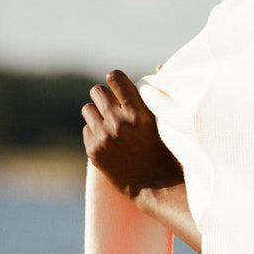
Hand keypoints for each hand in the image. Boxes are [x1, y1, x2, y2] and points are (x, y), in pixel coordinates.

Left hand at [82, 69, 182, 199]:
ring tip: (111, 123)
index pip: (115, 78)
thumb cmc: (167, 151)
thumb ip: (159, 92)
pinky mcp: (94, 151)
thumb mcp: (167, 120)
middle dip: (104, 95)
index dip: (115, 79)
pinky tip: (110, 141)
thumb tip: (157, 66)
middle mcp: (119, 123)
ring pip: (88, 109)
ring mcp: (104, 137)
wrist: (156, 187)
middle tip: (112, 104)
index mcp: (139, 112)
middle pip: (97, 91)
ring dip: (98, 113)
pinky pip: (86, 129)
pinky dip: (96, 132)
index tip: (118, 84)